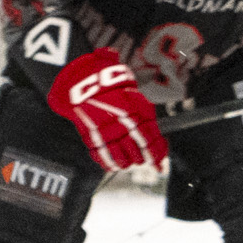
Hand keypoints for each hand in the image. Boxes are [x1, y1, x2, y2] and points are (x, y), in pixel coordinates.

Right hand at [51, 49, 167, 170]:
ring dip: (125, 162)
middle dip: (140, 158)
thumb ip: (145, 117)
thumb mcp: (135, 94)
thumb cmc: (112, 84)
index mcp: (138, 112)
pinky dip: (108, 163)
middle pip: (137, 154)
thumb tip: (158, 141)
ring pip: (121, 159)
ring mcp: (106, 130)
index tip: (159, 163)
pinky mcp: (89, 135)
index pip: (152, 142)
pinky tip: (112, 164)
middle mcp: (123, 124)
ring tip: (126, 160)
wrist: (84, 78)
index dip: (157, 155)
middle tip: (140, 158)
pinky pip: (101, 156)